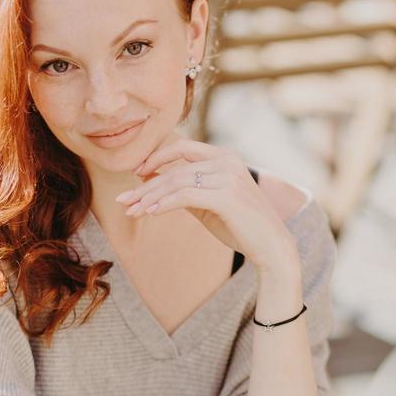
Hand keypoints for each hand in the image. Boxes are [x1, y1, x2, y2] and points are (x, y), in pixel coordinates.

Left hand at [115, 138, 298, 270]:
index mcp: (225, 156)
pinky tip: (148, 212)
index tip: (136, 174)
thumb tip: (152, 186)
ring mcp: (228, 176)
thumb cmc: (240, 226)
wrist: (272, 246)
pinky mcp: (227, 196)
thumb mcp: (209, 204)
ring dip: (149, 197)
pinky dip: (163, 204)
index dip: (156, 158)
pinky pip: (185, 196)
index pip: (182, 149)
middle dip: (146, 185)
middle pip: (175, 168)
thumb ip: (186, 191)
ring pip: (177, 182)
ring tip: (131, 211)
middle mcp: (227, 161)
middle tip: (123, 200)